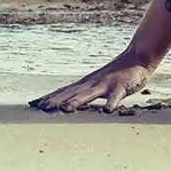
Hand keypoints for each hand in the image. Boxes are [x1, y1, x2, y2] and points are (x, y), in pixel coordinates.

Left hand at [28, 56, 155, 113]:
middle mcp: (92, 83)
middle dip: (57, 100)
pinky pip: (116, 97)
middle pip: (72, 93)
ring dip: (78, 101)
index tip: (32, 105)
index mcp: (85, 84)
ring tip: (66, 109)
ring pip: (90, 94)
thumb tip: (65, 104)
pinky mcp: (121, 87)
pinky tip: (106, 111)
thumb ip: (81, 93)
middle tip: (42, 108)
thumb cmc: (115, 74)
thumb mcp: (96, 84)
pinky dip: (111, 103)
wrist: (137, 58)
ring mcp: (106, 85)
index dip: (48, 98)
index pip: (63, 91)